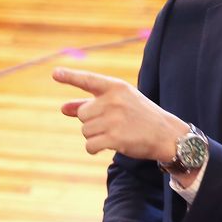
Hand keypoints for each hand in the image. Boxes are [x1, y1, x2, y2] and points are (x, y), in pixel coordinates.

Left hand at [53, 67, 188, 162]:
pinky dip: (93, 148)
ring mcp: (114, 119)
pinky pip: (89, 145)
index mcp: (116, 87)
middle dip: (92, 122)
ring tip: (114, 133)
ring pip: (85, 130)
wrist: (166, 135)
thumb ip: (90, 104)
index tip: (55, 73)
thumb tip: (63, 108)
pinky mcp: (114, 138)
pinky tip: (105, 146)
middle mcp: (113, 101)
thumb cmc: (139, 116)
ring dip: (94, 136)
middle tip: (112, 123)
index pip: (89, 80)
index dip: (70, 77)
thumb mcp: (119, 103)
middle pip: (82, 114)